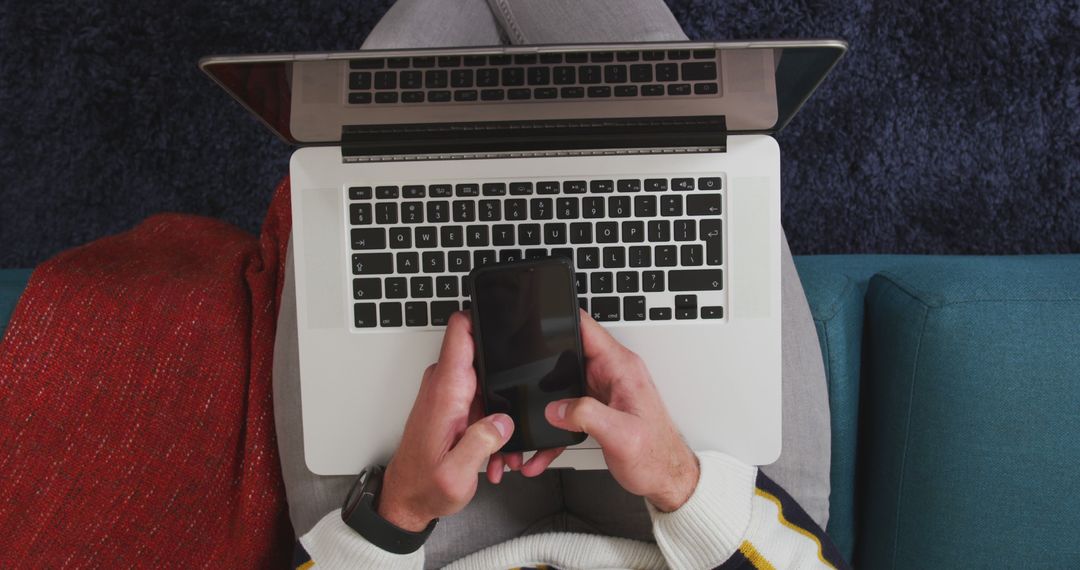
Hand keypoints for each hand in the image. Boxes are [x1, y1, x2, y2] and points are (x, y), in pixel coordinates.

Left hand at [376, 311, 549, 531]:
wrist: (407, 499)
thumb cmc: (424, 485)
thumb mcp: (457, 472)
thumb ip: (482, 442)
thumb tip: (505, 419)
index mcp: (446, 391)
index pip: (460, 331)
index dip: (483, 316)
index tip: (506, 317)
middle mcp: (445, 385)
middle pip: (484, 356)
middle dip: (507, 379)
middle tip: (514, 415)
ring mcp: (449, 393)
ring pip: (488, 383)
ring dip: (500, 412)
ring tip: (499, 449)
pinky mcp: (453, 405)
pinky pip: (482, 401)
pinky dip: (491, 423)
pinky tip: (491, 451)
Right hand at [540, 310, 699, 511]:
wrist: (667, 479)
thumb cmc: (657, 456)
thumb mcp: (622, 435)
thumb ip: (587, 415)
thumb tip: (556, 408)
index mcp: (621, 368)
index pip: (587, 328)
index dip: (561, 320)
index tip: (536, 323)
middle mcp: (612, 374)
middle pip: (567, 355)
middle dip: (541, 368)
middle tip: (520, 386)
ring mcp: (604, 391)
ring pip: (562, 385)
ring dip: (545, 404)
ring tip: (528, 425)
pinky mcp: (598, 409)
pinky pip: (568, 410)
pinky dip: (553, 428)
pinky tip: (542, 448)